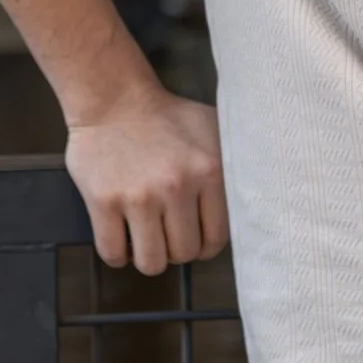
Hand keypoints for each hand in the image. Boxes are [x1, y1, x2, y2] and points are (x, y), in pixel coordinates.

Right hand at [65, 81, 228, 274]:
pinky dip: (118, 255)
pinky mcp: (103, 202)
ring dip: (149, 256)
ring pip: (151, 263)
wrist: (113, 99)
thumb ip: (235, 165)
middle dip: (177, 250)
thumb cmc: (168, 118)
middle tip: (168, 233)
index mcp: (210, 171)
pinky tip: (123, 238)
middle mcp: (176, 187)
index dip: (206, 245)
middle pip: (184, 254)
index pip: (217, 238)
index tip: (195, 236)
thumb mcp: (213, 129)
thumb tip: (260, 201)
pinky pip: (113, 254)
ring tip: (147, 238)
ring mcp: (138, 196)